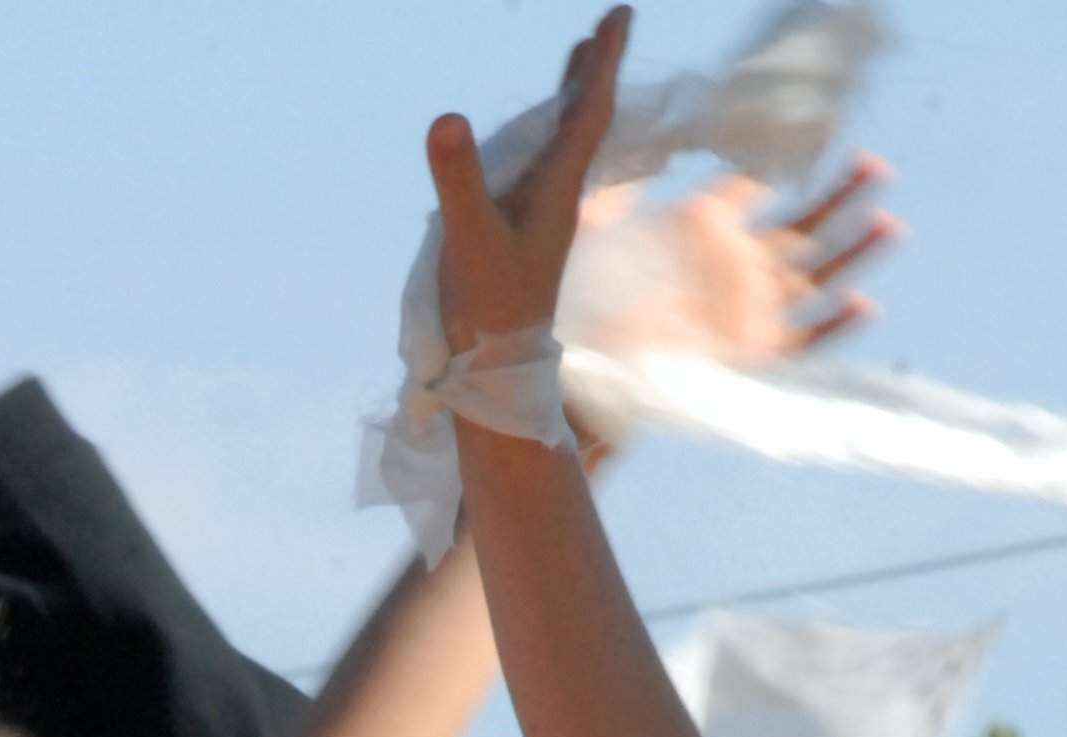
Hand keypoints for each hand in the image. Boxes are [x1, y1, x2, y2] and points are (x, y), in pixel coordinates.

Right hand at [431, 7, 633, 359]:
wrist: (496, 371)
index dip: (603, 61)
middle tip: (608, 25)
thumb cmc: (488, 308)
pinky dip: (545, 134)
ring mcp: (539, 213)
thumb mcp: (469, 238)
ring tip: (579, 60)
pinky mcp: (521, 230)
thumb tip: (445, 119)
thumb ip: (458, 179)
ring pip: (565, 141)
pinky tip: (534, 135)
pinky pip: (541, 165)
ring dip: (572, 98)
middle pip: (584, 119)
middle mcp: (556, 194)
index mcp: (557, 187)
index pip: (588, 111)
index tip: (620, 15)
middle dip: (594, 70)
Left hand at [576, 153, 897, 367]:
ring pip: (816, 278)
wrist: (577, 368)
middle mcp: (733, 269)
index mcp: (702, 231)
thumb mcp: (596, 226)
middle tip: (874, 166)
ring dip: (854, 250)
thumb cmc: (581, 300)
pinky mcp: (748, 354)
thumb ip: (621, 185)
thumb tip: (637, 141)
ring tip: (889, 220)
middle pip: (804, 228)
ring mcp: (746, 311)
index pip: (754, 186)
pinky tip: (865, 305)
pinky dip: (834, 328)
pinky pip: (803, 344)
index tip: (813, 134)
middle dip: (842, 197)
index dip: (781, 162)